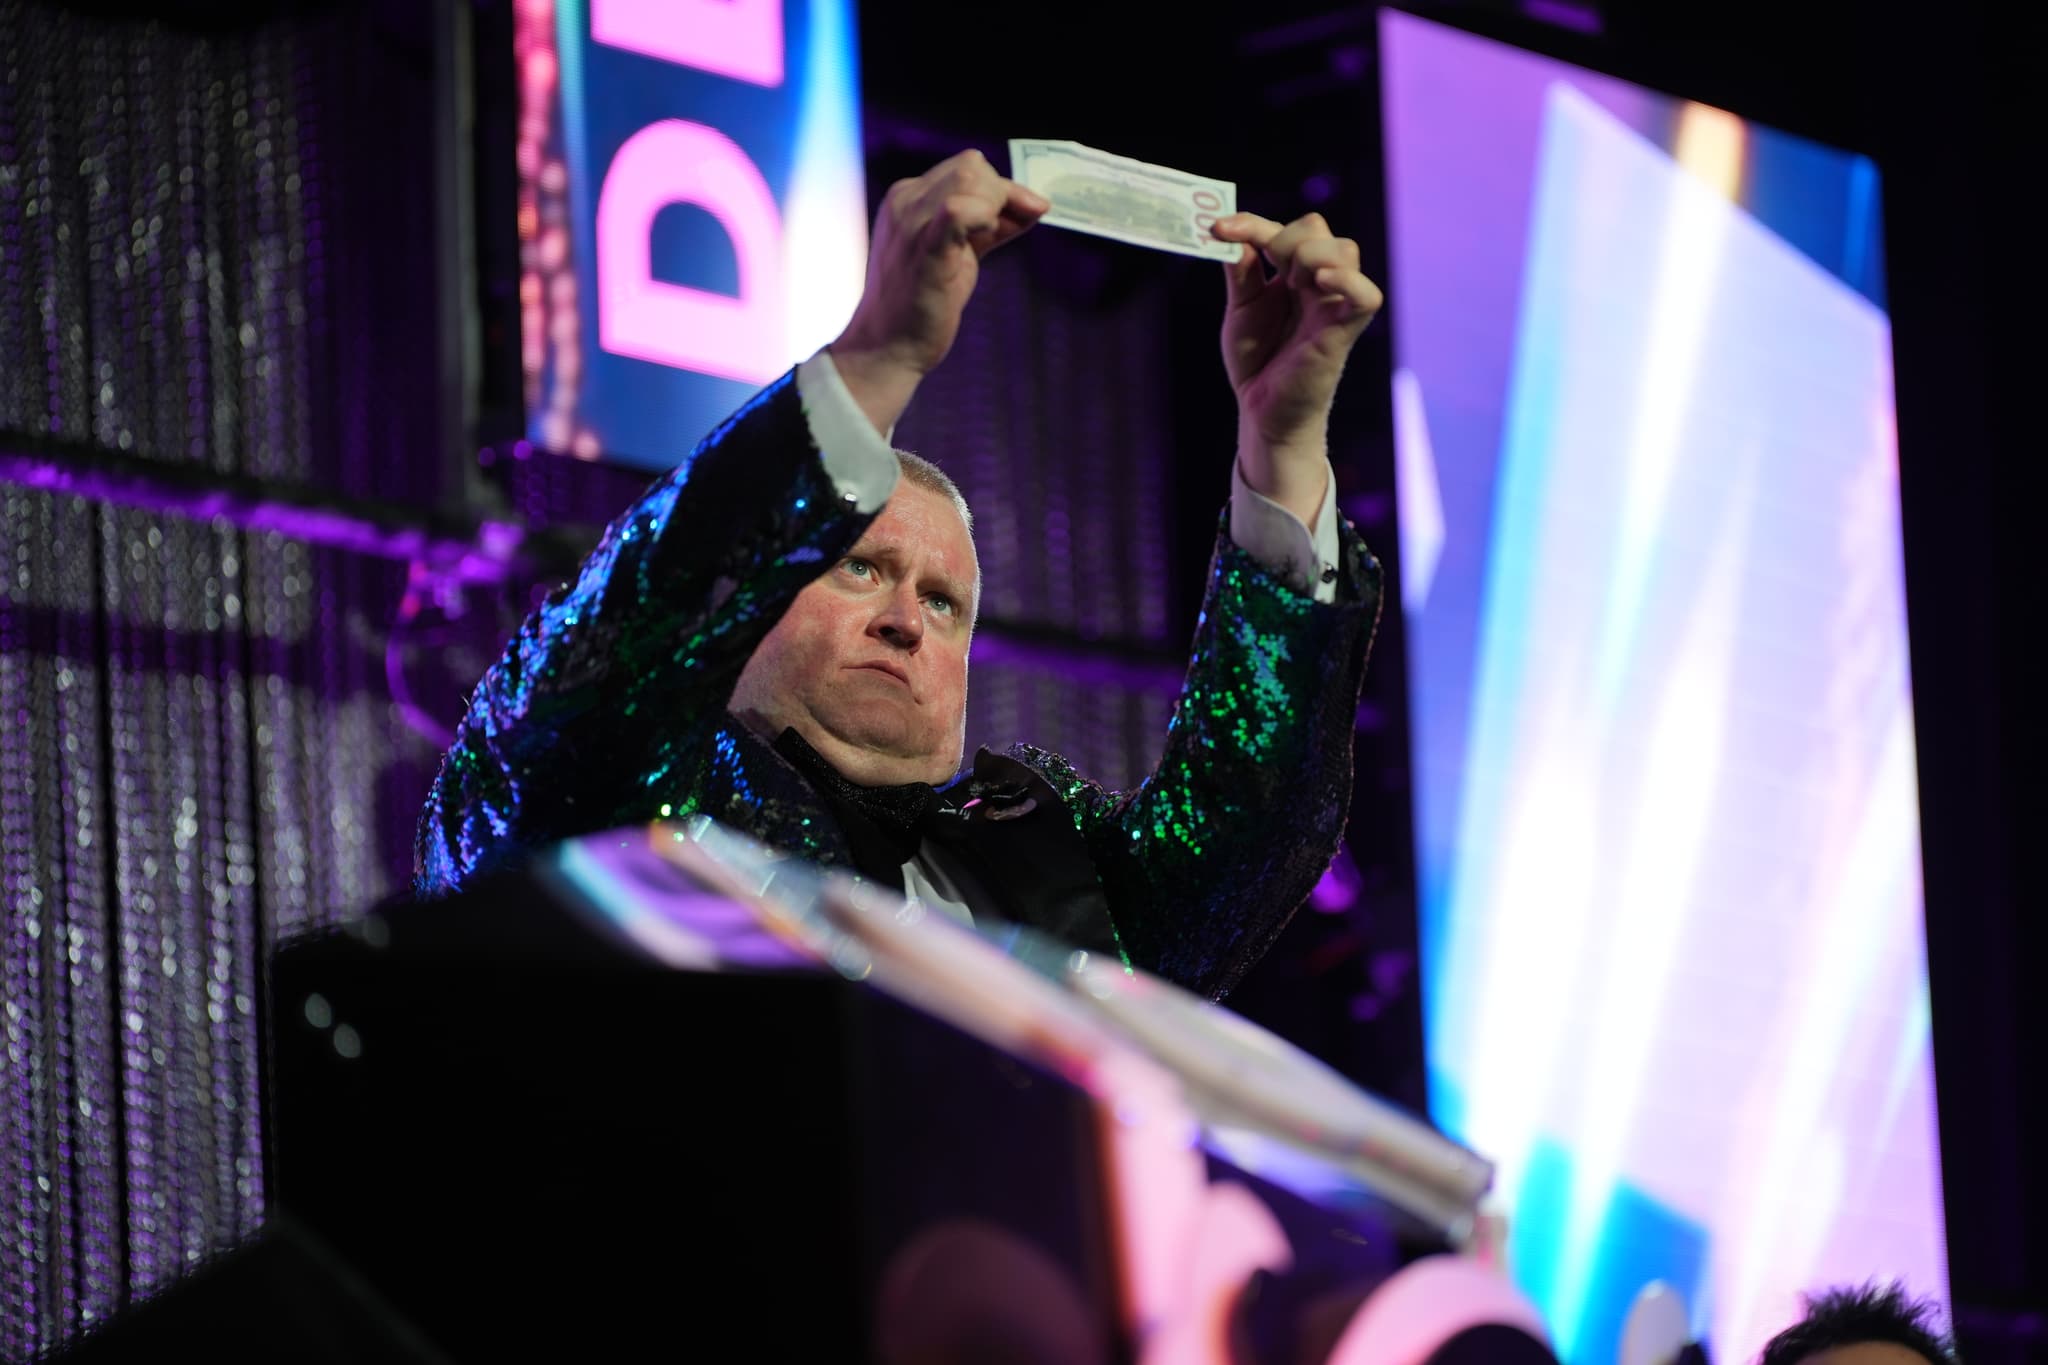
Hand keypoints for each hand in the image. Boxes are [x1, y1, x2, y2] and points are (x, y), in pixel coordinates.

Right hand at [829, 150, 1048, 433]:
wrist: (889, 346)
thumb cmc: (923, 301)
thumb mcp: (959, 251)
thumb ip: (989, 224)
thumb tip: (1036, 205)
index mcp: (908, 198)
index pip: (965, 168)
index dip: (999, 188)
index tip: (1017, 217)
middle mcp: (905, 201)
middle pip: (972, 167)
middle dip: (1002, 194)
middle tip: (1005, 232)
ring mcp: (913, 223)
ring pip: (970, 178)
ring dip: (996, 206)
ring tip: (989, 240)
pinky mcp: (926, 249)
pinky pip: (958, 211)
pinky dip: (983, 215)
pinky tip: (989, 233)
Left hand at [1211, 212, 1382, 521]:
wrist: (1261, 411)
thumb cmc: (1257, 362)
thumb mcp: (1241, 310)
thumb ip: (1240, 272)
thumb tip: (1231, 235)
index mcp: (1294, 274)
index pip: (1287, 228)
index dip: (1252, 222)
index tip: (1218, 228)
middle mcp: (1319, 283)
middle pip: (1317, 228)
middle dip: (1282, 238)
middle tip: (1268, 272)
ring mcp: (1334, 304)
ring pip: (1343, 249)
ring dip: (1308, 256)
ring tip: (1291, 287)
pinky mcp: (1344, 330)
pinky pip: (1366, 294)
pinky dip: (1346, 281)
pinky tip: (1318, 284)